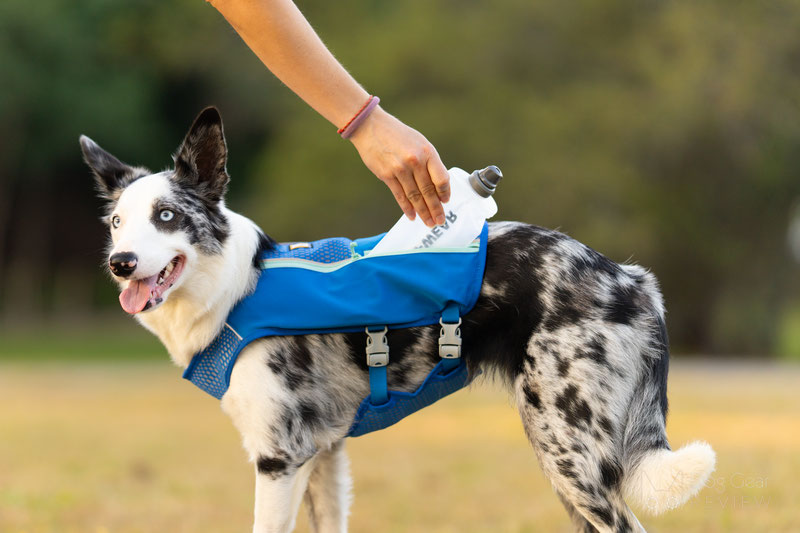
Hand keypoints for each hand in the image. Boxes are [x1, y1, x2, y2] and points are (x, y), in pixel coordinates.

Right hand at [349, 107, 449, 226]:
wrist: (371, 127)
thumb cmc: (398, 135)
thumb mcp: (419, 142)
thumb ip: (429, 162)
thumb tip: (437, 186)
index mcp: (427, 152)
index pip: (441, 178)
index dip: (445, 193)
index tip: (446, 202)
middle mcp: (415, 161)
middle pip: (429, 191)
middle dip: (435, 209)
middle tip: (440, 221)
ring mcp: (400, 169)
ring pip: (415, 196)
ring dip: (422, 212)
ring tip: (428, 222)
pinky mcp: (386, 175)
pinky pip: (399, 195)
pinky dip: (407, 208)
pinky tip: (412, 216)